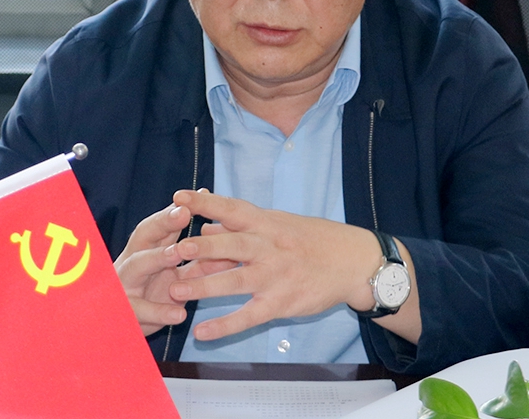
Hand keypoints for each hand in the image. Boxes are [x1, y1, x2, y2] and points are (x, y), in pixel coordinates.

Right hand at [114, 202, 237, 335]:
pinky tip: (180, 313)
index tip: (200, 194)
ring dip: (157, 257)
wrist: (115, 330)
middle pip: (144, 235)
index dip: (180, 208)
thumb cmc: (150, 296)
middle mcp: (133, 262)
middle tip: (184, 212)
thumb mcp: (176, 275)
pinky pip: (139, 310)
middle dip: (163, 222)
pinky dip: (159, 311)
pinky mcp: (124, 312)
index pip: (162, 223)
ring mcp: (125, 285)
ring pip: (137, 265)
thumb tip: (228, 237)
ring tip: (178, 253)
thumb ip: (198, 258)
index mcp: (147, 250)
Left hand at [165, 189, 384, 341]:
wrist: (354, 262)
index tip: (179, 196)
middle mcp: (270, 247)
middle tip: (174, 250)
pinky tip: (201, 332)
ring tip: (175, 290)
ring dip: (205, 286)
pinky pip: (249, 316)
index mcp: (267, 223)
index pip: (233, 209)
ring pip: (236, 281)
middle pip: (233, 245)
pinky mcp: (282, 303)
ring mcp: (276, 277)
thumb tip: (206, 226)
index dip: (206, 203)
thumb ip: (241, 227)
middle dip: (203, 248)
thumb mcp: (279, 223)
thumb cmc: (313, 239)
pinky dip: (225, 326)